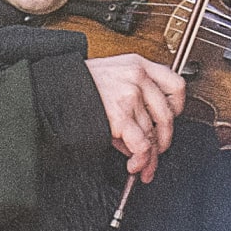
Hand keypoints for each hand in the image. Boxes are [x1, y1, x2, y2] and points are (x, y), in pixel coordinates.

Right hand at [86, 53, 185, 183]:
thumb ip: (133, 96)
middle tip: (158, 150)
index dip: (177, 107)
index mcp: (137, 64)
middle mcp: (137, 78)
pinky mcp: (120, 116)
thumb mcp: (111, 75)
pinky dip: (141, 160)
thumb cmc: (77, 83)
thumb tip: (143, 131)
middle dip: (164, 140)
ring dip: (149, 156)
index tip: (171, 119)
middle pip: (168, 115)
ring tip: (142, 165)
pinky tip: (134, 164)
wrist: (53, 88)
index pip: (175, 84)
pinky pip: (142, 145)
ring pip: (153, 134)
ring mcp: (130, 96)